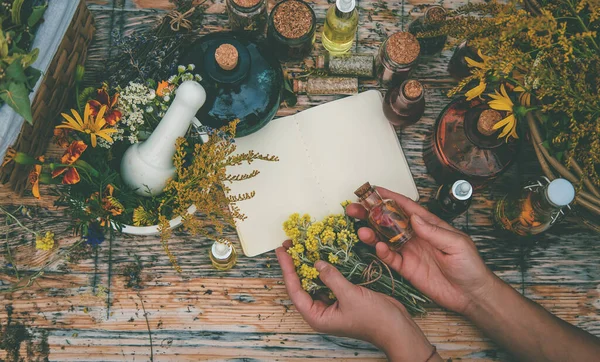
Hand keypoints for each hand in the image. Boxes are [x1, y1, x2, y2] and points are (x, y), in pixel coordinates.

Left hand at [276, 241, 438, 360]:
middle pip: (302, 284)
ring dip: (309, 263)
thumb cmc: (373, 319)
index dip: (287, 269)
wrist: (397, 327)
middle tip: (290, 243)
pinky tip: (323, 253)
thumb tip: (317, 263)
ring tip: (302, 244)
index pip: (295, 290)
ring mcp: (332, 303)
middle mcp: (321, 310)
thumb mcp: (350, 296)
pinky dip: (326, 267)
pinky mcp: (343, 296)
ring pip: (315, 280)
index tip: (282, 251)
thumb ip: (332, 278)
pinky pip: (329, 279)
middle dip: (295, 264)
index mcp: (317, 316)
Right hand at [346, 187, 497, 315]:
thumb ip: (433, 231)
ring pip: (385, 238)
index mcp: (429, 225)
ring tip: (361, 230)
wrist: (471, 295)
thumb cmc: (470, 266)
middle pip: (389, 221)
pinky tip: (377, 247)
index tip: (374, 190)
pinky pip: (390, 257)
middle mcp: (416, 236)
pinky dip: (381, 252)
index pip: (406, 207)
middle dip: (372, 214)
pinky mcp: (407, 268)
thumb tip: (414, 217)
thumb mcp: (456, 244)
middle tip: (356, 209)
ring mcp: (410, 252)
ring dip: (372, 233)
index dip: (390, 197)